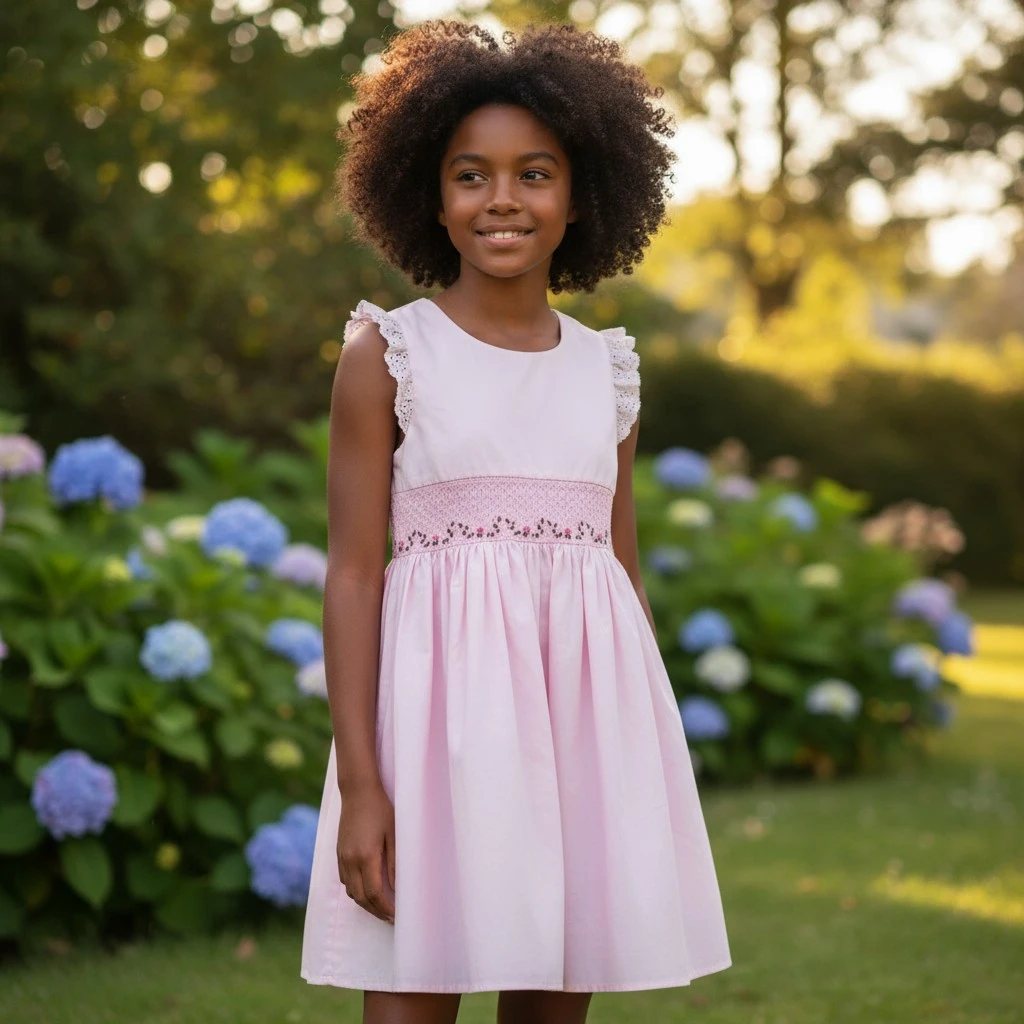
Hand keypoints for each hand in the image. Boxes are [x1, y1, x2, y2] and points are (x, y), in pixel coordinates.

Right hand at [336, 781, 395, 924]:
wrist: (357, 791)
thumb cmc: (380, 809)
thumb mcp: (394, 834)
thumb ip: (394, 862)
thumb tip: (398, 888)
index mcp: (366, 856)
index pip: (375, 893)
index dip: (386, 909)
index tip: (397, 916)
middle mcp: (350, 860)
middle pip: (361, 898)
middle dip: (376, 912)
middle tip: (391, 918)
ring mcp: (342, 857)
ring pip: (351, 892)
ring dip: (365, 903)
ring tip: (382, 907)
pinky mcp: (339, 853)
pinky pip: (345, 880)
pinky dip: (356, 890)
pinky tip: (368, 889)